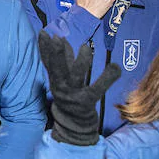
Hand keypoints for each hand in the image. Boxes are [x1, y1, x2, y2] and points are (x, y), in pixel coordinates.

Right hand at [38, 32, 119, 146]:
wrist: (74, 125)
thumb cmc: (70, 96)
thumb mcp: (63, 78)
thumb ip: (63, 60)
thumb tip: (60, 38)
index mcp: (55, 80)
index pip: (47, 62)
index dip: (44, 48)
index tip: (43, 32)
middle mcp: (61, 87)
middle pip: (56, 69)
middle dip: (56, 54)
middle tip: (57, 38)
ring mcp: (73, 95)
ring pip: (76, 76)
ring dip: (81, 61)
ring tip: (85, 47)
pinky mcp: (87, 101)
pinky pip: (98, 88)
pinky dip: (108, 77)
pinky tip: (115, 67)